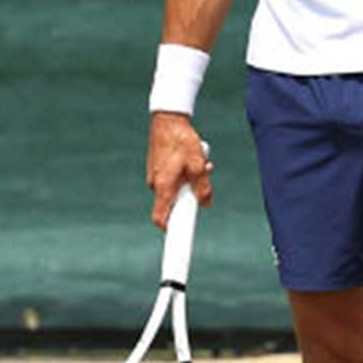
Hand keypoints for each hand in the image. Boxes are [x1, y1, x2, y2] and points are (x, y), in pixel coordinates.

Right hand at [146, 112, 213, 228]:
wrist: (168, 119)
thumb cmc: (182, 141)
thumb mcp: (199, 164)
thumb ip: (203, 187)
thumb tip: (206, 204)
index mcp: (163, 187)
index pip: (161, 219)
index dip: (170, 231)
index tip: (178, 243)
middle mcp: (155, 184)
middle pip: (173, 203)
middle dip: (190, 197)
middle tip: (203, 179)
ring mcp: (155, 176)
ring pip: (175, 189)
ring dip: (189, 182)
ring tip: (201, 163)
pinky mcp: (158, 169)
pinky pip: (172, 179)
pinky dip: (183, 174)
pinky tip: (193, 159)